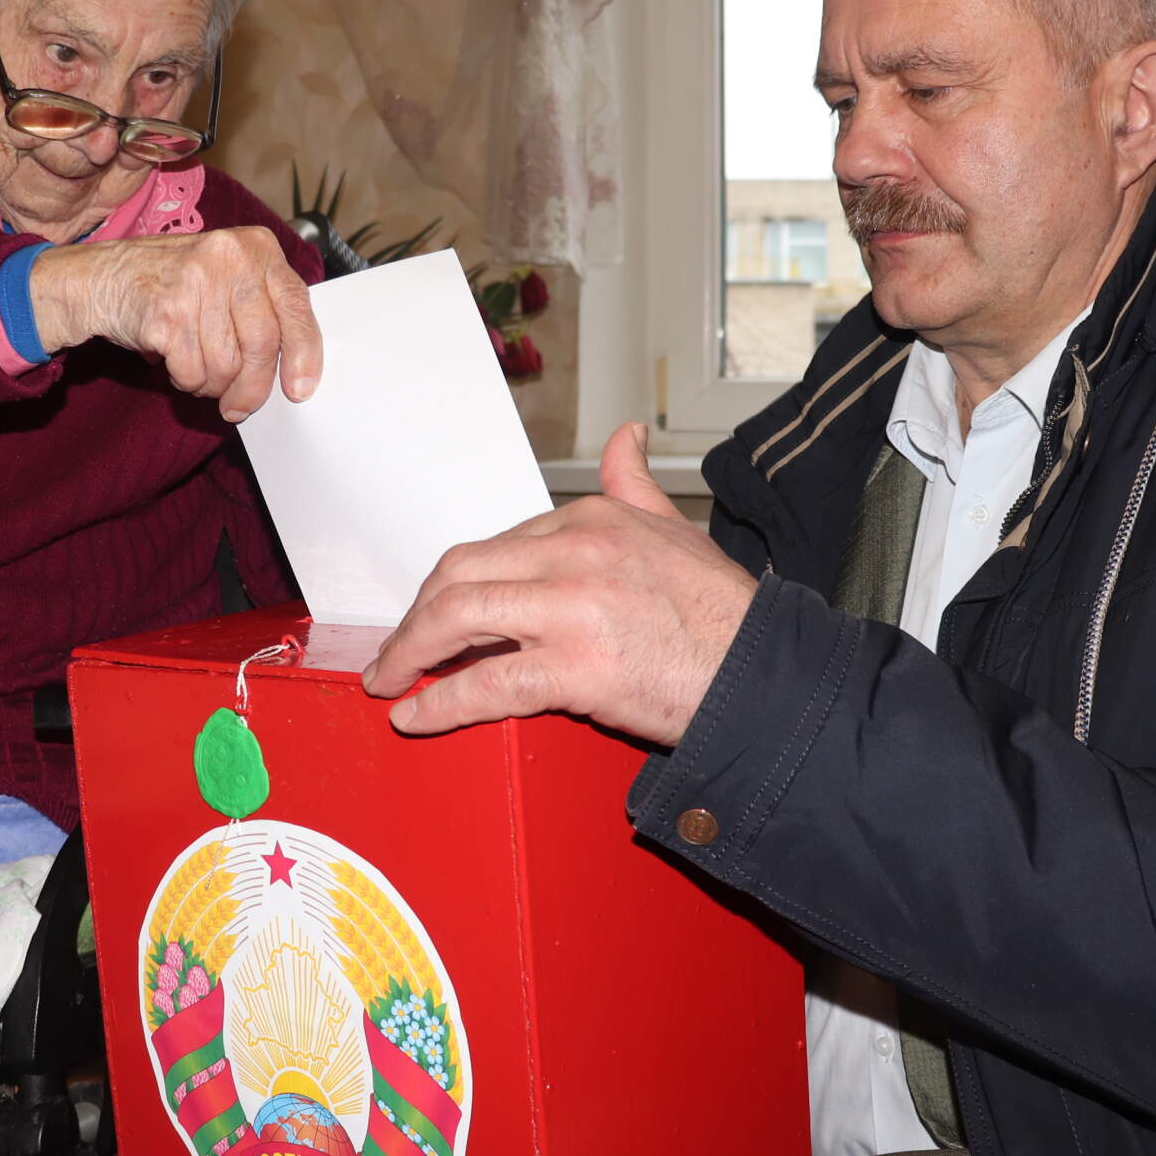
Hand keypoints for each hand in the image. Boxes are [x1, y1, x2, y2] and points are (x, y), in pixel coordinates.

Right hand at [29, 226, 321, 420]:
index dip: (304, 353)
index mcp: (256, 246)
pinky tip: (175, 363)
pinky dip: (186, 380)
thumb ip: (264, 309)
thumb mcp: (228, 276)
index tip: (301, 389)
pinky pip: (192, 371)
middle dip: (253, 388)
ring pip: (227, 365)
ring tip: (198, 371)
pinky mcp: (166, 312)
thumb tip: (294, 371)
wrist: (102, 276)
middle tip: (239, 407)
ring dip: (213, 385)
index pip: (295, 306)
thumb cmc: (174, 283)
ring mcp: (196, 283)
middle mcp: (230, 258)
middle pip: (263, 344)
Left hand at [362, 422, 759, 743]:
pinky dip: (437, 705)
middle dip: (415, 617)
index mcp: (590, 518)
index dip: (451, 586)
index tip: (435, 613)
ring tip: (390, 681)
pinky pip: (485, 685)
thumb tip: (623, 437)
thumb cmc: (725, 616)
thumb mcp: (675, 529)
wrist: (765, 675)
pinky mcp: (576, 668)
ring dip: (409, 653)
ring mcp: (571, 609)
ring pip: (458, 618)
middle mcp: (574, 552)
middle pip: (458, 574)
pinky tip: (414, 718)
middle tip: (396, 651)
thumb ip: (633, 483)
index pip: (494, 545)